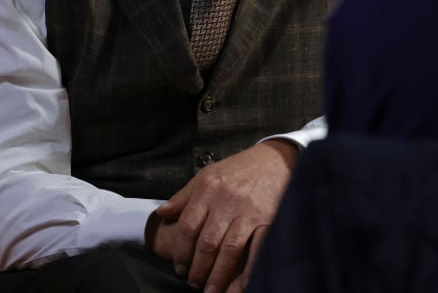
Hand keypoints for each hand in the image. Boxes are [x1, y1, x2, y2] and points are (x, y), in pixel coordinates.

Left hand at [147, 139, 296, 291]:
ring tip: (211, 290)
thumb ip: (184, 196)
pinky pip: (258, 249)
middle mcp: (227, 200)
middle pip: (207, 242)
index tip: (179, 267)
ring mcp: (249, 211)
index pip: (188, 227)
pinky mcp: (269, 219)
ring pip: (229, 249)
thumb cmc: (239, 169)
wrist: (275, 158)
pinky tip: (242, 285)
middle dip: (198, 268)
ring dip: (218, 275)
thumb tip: (162, 214)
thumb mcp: (208, 174)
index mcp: (207, 188)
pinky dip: (249, 269)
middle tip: (193, 283)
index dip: (181, 252)